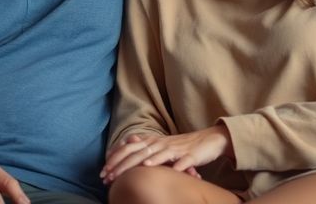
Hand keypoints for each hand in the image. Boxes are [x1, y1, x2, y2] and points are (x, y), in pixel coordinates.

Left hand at [101, 127, 230, 183]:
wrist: (212, 140)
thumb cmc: (186, 146)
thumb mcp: (164, 145)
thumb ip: (147, 146)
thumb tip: (128, 144)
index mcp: (155, 142)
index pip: (130, 148)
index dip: (115, 158)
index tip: (103, 170)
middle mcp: (162, 143)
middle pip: (136, 152)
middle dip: (119, 165)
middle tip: (106, 177)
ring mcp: (175, 149)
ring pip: (151, 155)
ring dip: (135, 165)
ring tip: (122, 175)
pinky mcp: (189, 156)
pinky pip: (175, 160)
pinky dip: (162, 163)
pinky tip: (151, 167)